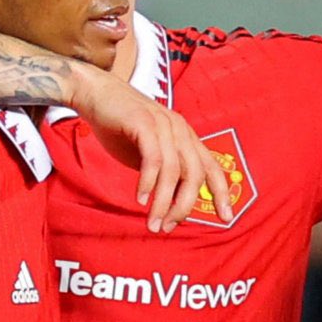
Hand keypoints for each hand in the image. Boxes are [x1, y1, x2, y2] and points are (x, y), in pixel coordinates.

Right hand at [76, 69, 234, 232]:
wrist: (94, 93)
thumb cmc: (121, 127)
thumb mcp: (148, 155)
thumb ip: (164, 175)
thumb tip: (173, 206)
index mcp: (186, 138)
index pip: (212, 168)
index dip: (221, 193)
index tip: (227, 218)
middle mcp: (180, 130)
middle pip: (194, 175)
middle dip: (184, 206)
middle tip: (168, 227)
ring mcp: (163, 124)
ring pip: (173, 171)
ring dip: (162, 202)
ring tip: (153, 223)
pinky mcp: (143, 122)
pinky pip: (153, 159)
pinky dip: (148, 182)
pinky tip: (141, 199)